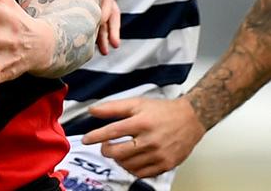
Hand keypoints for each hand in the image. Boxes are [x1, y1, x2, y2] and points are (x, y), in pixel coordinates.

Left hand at [81, 96, 206, 177]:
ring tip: (119, 151)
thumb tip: (93, 110)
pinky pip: (142, 174)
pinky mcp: (166, 165)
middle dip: (105, 150)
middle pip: (118, 152)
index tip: (85, 140)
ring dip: (118, 159)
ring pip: (128, 165)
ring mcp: (159, 155)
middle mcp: (150, 140)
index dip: (95, 136)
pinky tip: (131, 159)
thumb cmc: (162, 111)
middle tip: (104, 145)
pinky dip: (132, 168)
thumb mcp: (137, 103)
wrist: (191, 119)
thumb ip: (113, 107)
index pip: (112, 131)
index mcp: (141, 122)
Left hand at [85, 0, 119, 54]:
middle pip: (108, 3)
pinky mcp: (96, 3)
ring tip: (107, 49)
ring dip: (107, 33)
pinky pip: (102, 20)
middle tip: (103, 37)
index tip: (97, 12)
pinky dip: (102, 34)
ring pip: (107, 16)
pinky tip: (102, 48)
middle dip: (105, 21)